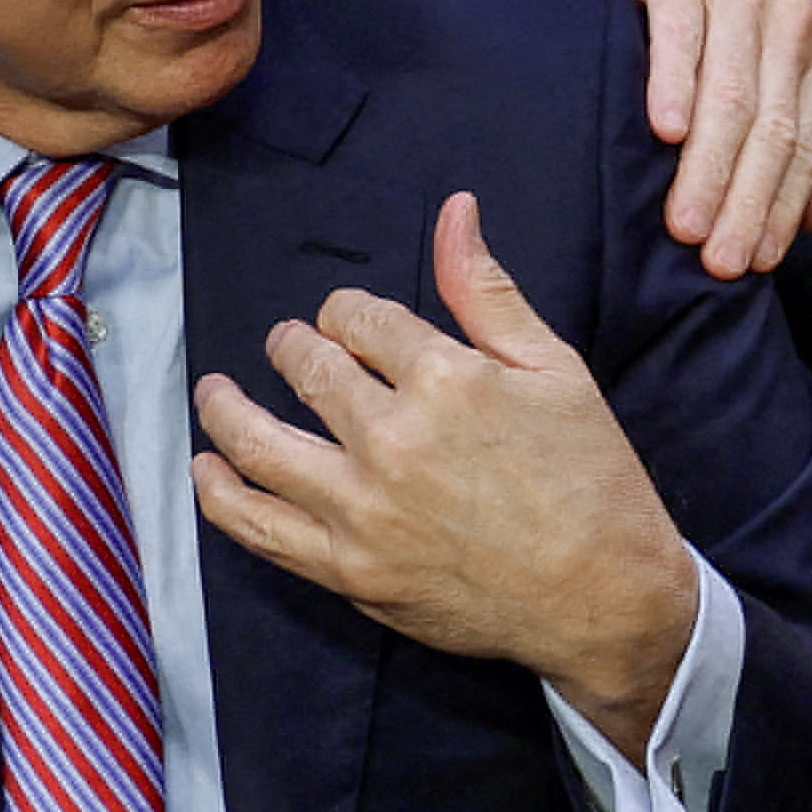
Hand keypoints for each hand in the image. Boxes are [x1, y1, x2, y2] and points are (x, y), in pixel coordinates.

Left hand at [194, 189, 704, 745]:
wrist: (605, 598)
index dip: (347, 312)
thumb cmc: (592, 482)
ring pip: (259, 444)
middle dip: (291, 347)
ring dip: (226, 409)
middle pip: (306, 368)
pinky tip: (206, 470)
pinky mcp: (349, 569)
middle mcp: (393, 439)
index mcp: (445, 379)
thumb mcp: (555, 369)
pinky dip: (220, 494)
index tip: (349, 323)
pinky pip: (259, 527)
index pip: (359, 318)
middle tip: (287, 347)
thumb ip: (488, 292)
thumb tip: (454, 213)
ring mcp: (363, 509)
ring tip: (215, 393)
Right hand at [584, 0, 811, 278]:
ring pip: (730, 92)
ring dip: (708, 166)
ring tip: (685, 224)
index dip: (784, 205)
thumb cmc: (725, 16)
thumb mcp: (768, 71)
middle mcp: (789, 16)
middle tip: (718, 261)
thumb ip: (792, 141)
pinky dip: (673, 87)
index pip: (806, 141)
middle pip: (771, 126)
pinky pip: (681, 35)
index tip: (757, 262)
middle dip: (746, 201)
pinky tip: (664, 134)